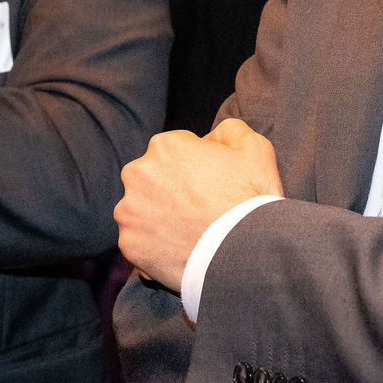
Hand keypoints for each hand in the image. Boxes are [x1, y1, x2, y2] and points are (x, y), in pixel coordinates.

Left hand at [115, 117, 282, 291]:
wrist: (244, 251)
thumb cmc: (250, 197)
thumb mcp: (254, 147)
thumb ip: (229, 130)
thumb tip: (213, 137)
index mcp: (165, 146)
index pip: (174, 152)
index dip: (193, 167)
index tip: (208, 185)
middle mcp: (138, 173)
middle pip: (151, 179)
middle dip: (168, 190)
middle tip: (197, 210)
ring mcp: (129, 211)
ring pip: (140, 211)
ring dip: (157, 219)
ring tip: (187, 233)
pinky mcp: (128, 244)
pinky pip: (138, 243)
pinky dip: (153, 247)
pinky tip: (179, 251)